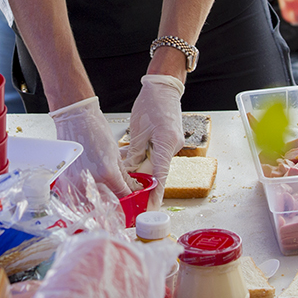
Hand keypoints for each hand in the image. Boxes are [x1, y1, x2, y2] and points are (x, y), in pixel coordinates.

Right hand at [50, 96, 133, 197]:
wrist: (76, 119)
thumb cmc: (94, 129)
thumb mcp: (115, 153)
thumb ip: (123, 175)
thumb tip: (131, 187)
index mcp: (107, 172)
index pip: (123, 194)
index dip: (129, 198)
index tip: (130, 198)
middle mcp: (90, 179)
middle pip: (106, 202)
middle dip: (113, 202)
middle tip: (115, 197)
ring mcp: (75, 180)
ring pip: (89, 203)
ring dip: (96, 202)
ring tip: (100, 192)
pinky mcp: (65, 179)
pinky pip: (75, 196)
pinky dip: (82, 195)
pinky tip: (87, 187)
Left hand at [123, 74, 183, 204]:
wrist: (163, 87)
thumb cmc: (151, 103)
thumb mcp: (138, 130)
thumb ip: (135, 153)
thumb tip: (131, 172)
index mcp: (167, 144)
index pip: (161, 177)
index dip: (155, 196)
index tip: (150, 210)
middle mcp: (173, 147)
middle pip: (157, 171)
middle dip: (142, 180)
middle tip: (126, 189)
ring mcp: (173, 144)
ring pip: (154, 163)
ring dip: (140, 166)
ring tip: (124, 167)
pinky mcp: (169, 140)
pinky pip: (156, 154)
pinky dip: (144, 157)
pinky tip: (131, 155)